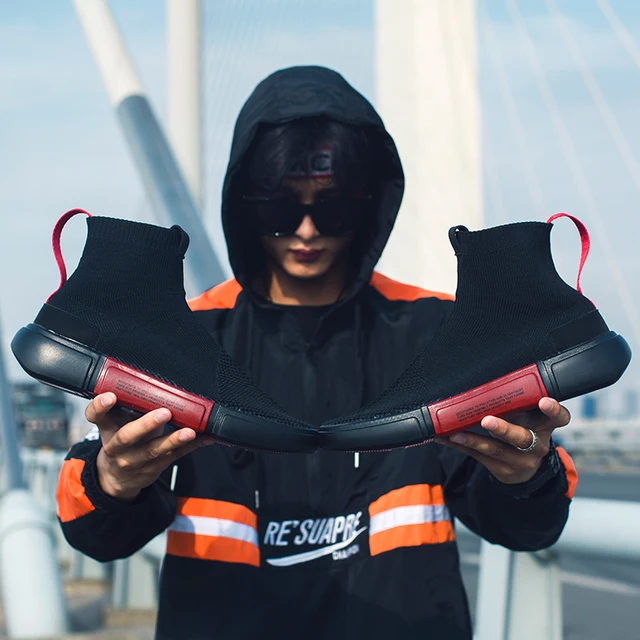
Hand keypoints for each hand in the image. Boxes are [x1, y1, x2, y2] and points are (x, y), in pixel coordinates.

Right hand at [87, 392, 215, 500]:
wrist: (118, 477)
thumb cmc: (123, 438)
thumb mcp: (118, 421)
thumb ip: (129, 402)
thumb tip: (155, 377)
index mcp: (107, 427)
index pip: (96, 416)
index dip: (100, 406)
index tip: (110, 396)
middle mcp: (117, 446)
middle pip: (127, 437)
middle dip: (146, 425)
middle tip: (164, 412)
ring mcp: (135, 460)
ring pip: (154, 450)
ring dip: (173, 440)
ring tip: (189, 431)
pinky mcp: (154, 467)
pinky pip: (175, 456)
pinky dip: (193, 445)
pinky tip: (206, 437)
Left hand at [435, 397, 570, 484]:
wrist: (524, 469)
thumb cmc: (524, 430)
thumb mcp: (528, 417)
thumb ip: (518, 401)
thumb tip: (487, 378)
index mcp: (545, 427)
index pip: (558, 419)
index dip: (554, 410)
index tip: (544, 401)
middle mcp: (536, 445)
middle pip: (521, 437)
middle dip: (503, 429)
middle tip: (487, 420)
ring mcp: (519, 460)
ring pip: (495, 450)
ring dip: (473, 440)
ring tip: (456, 433)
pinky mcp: (500, 470)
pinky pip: (476, 456)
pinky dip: (459, 445)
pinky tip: (444, 437)